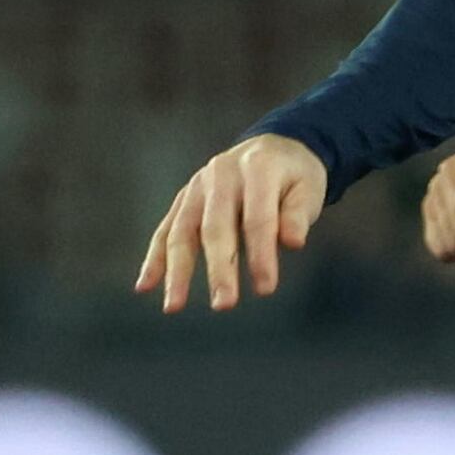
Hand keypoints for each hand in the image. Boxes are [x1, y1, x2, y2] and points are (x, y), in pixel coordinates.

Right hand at [135, 133, 329, 312]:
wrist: (271, 148)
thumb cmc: (294, 176)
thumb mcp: (309, 188)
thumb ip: (298, 215)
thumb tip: (292, 242)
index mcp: (257, 168)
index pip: (257, 218)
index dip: (261, 255)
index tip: (266, 288)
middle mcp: (221, 174)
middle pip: (216, 227)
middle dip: (219, 268)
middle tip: (223, 305)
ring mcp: (197, 186)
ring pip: (183, 231)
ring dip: (177, 271)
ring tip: (174, 307)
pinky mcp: (184, 199)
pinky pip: (165, 229)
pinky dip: (155, 259)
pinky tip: (145, 286)